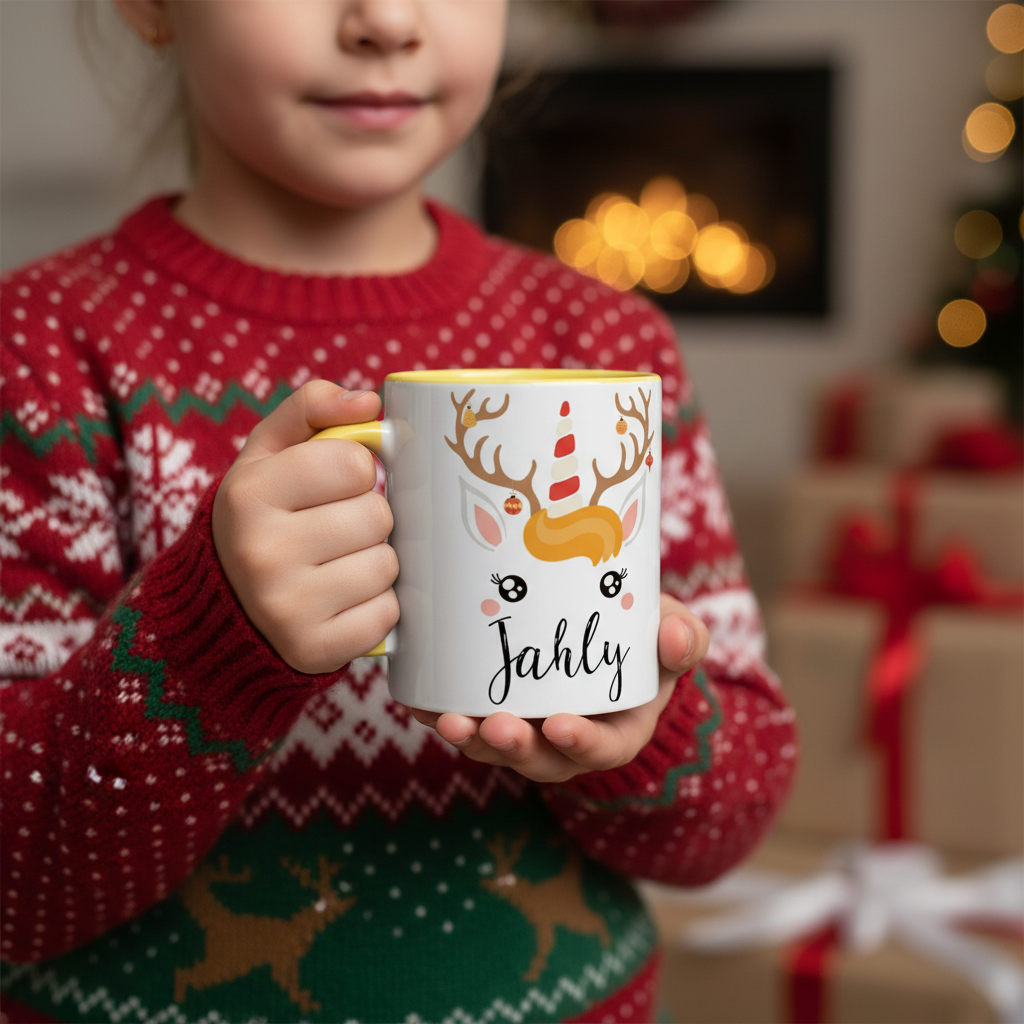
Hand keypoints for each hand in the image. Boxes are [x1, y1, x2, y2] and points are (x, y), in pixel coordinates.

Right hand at [212, 380, 399, 673]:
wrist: (225, 608)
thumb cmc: (263, 516)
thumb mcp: (267, 455)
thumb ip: (311, 409)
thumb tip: (369, 401)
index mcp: (250, 493)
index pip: (355, 463)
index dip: (359, 471)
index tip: (338, 484)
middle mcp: (262, 551)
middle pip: (377, 515)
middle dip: (370, 518)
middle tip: (339, 528)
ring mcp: (286, 607)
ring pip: (387, 565)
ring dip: (376, 562)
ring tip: (340, 564)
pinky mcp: (313, 650)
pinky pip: (386, 615)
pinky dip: (376, 607)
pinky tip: (344, 601)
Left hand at [410, 593, 708, 782]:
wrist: (606, 636)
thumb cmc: (643, 638)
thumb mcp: (672, 636)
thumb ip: (684, 637)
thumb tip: (677, 636)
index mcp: (616, 730)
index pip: (600, 748)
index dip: (581, 742)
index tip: (560, 725)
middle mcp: (567, 741)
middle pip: (539, 757)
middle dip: (513, 746)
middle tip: (492, 726)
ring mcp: (528, 729)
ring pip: (496, 747)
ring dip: (471, 738)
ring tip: (448, 720)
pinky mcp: (494, 712)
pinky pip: (468, 723)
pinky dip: (442, 715)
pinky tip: (417, 701)